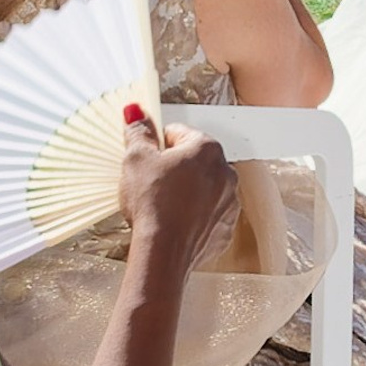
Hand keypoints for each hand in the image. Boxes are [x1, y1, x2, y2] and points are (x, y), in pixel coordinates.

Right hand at [117, 113, 237, 276]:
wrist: (162, 253)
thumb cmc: (153, 204)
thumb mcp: (136, 159)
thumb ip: (138, 132)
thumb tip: (136, 112)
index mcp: (207, 148)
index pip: (179, 133)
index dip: (157, 145)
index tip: (146, 157)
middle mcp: (226, 172)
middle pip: (193, 161)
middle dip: (173, 169)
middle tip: (150, 183)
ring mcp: (229, 202)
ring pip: (202, 189)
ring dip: (185, 193)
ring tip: (161, 206)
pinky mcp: (225, 228)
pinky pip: (207, 216)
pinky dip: (193, 218)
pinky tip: (173, 223)